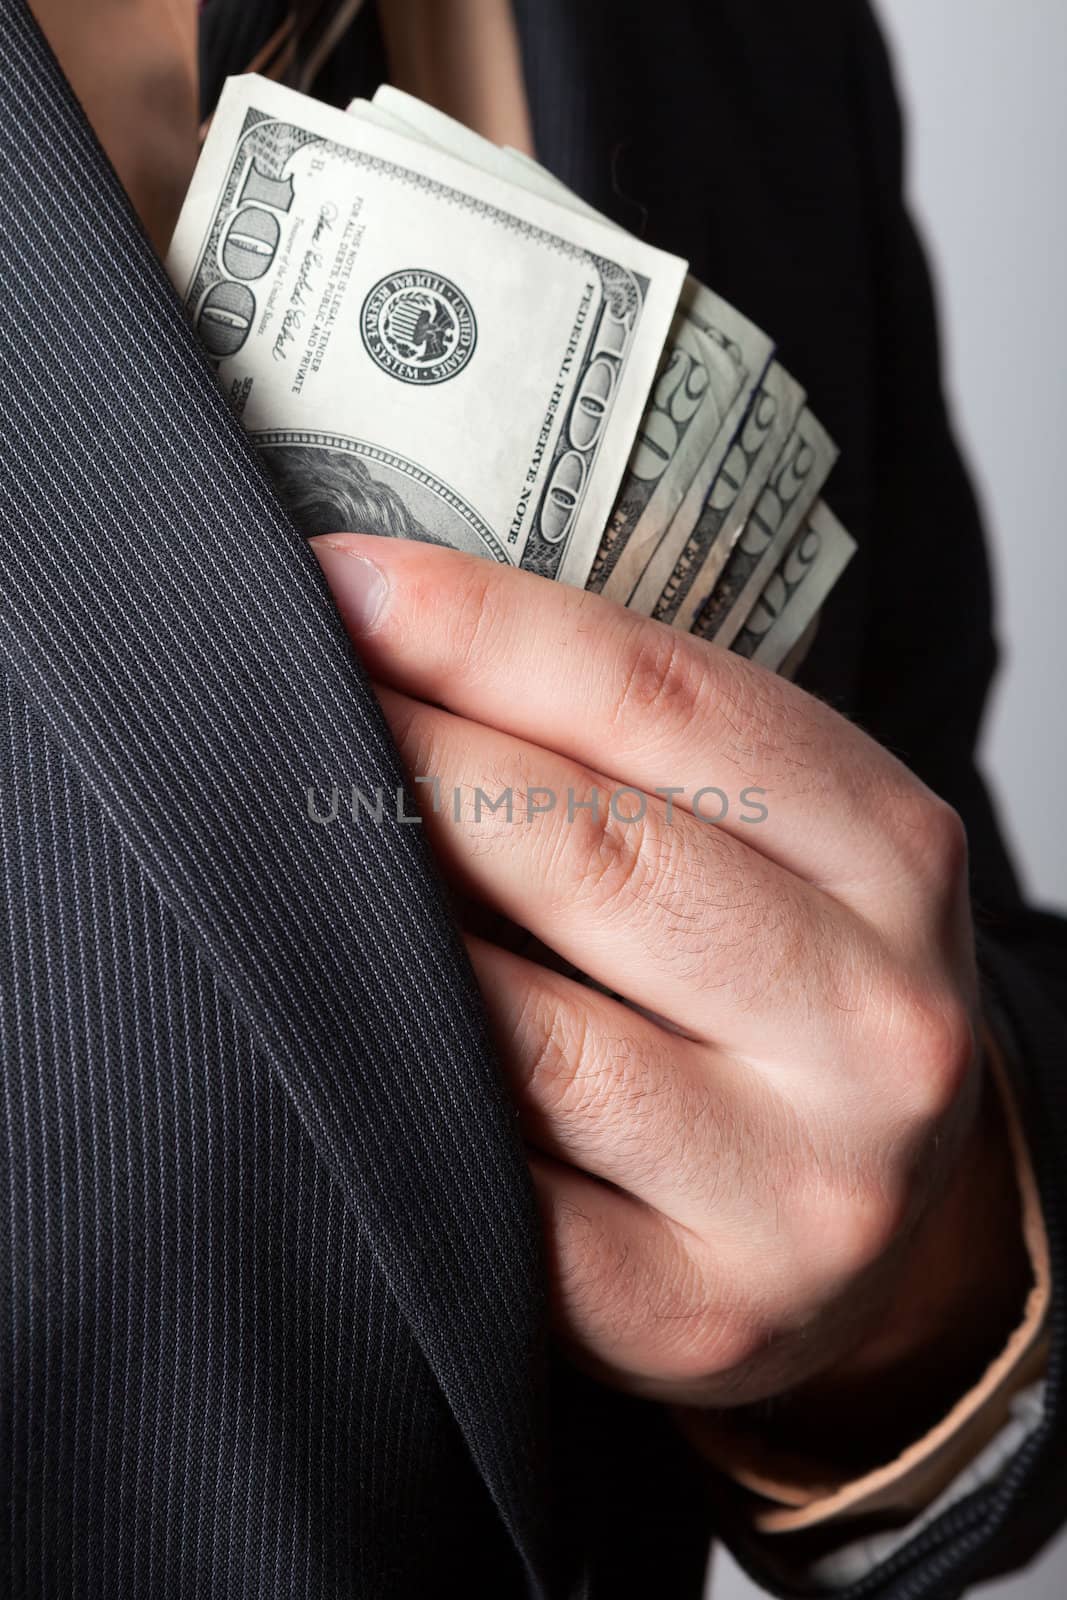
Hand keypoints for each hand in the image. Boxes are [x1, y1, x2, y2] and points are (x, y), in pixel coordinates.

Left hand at [313, 534, 1026, 1454]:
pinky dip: (399, 1097)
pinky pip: (502, 1192)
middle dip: (404, 763)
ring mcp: (796, 1188)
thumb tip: (404, 637)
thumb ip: (639, 750)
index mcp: (898, 859)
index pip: (668, 704)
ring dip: (374, 931)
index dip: (483, 630)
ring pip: (533, 1035)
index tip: (339, 579)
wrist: (865, 1218)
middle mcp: (876, 1025)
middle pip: (595, 855)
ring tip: (268, 854)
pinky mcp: (695, 1312)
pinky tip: (325, 1030)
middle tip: (269, 705)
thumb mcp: (777, 842)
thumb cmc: (782, 992)